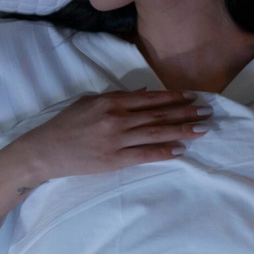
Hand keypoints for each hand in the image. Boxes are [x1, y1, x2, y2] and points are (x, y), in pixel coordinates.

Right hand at [17, 88, 211, 181]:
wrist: (45, 151)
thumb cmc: (66, 125)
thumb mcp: (89, 102)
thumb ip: (116, 96)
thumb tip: (145, 93)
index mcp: (111, 101)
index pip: (150, 98)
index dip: (174, 98)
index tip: (192, 97)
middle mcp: (116, 118)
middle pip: (158, 115)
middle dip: (186, 113)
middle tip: (208, 112)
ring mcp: (116, 140)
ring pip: (156, 133)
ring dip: (182, 131)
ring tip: (202, 129)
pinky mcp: (114, 160)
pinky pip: (144, 155)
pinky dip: (163, 152)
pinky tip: (180, 150)